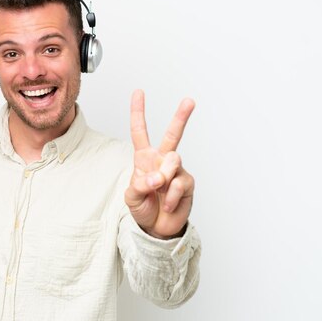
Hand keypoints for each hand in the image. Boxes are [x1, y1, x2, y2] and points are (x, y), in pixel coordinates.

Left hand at [124, 89, 195, 238]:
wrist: (157, 228)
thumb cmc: (143, 207)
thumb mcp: (132, 197)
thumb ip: (140, 185)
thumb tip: (157, 178)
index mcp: (144, 158)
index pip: (140, 132)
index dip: (138, 112)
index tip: (138, 92)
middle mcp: (162, 160)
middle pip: (172, 135)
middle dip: (181, 117)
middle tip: (189, 101)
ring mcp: (176, 171)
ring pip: (173, 161)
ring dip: (163, 178)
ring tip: (158, 192)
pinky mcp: (187, 184)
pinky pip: (179, 184)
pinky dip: (170, 196)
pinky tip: (167, 204)